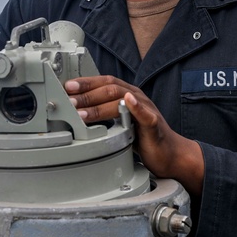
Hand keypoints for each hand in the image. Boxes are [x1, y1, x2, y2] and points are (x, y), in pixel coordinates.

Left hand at [65, 75, 203, 194]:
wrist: (169, 154)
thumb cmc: (144, 138)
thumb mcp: (120, 123)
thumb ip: (104, 114)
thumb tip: (77, 112)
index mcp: (127, 95)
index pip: (104, 82)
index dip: (85, 83)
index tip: (67, 87)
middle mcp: (136, 97)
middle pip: (109, 89)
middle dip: (86, 94)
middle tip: (69, 102)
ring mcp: (146, 109)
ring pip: (122, 99)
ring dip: (100, 104)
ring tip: (82, 111)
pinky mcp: (154, 124)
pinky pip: (145, 114)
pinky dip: (136, 107)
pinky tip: (128, 102)